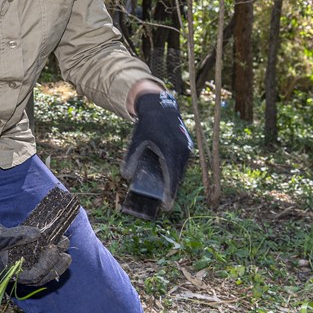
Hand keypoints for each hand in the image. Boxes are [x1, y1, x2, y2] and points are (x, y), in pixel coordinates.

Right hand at [0, 203, 69, 285]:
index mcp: (10, 273)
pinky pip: (38, 258)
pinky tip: (54, 241)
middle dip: (56, 264)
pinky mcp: (21, 256)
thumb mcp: (0, 236)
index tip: (55, 248)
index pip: (34, 275)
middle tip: (66, 250)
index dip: (48, 264)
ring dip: (55, 257)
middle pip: (42, 275)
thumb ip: (19, 235)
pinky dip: (47, 251)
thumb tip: (39, 234)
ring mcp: (19, 265)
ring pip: (43, 267)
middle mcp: (17, 272)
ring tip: (64, 241)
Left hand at [121, 91, 192, 214]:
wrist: (159, 105)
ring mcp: (186, 147)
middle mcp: (182, 150)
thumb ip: (131, 159)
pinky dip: (176, 172)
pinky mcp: (187, 145)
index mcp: (170, 149)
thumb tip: (126, 176)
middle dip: (172, 190)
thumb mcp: (137, 141)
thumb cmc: (147, 124)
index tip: (166, 206)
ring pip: (181, 170)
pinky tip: (169, 178)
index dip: (169, 193)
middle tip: (164, 204)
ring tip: (167, 194)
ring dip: (174, 181)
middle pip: (178, 176)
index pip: (172, 177)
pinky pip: (182, 163)